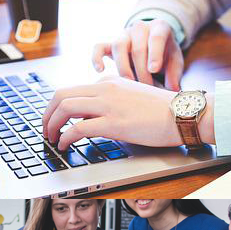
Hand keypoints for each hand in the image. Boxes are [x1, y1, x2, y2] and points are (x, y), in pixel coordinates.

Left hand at [43, 76, 198, 150]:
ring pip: (65, 108)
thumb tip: (89, 116)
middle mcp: (105, 89)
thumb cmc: (162, 110)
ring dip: (52, 125)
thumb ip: (110, 101)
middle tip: (46, 130)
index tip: (54, 120)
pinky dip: (65, 138)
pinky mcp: (114, 123)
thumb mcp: (130, 97)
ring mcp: (109, 105)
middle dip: (47, 114)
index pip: (72, 90)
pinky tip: (65, 146)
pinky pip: (78, 128)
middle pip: (61, 95)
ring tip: (52, 139)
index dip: (56, 107)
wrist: (185, 113)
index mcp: (108, 82)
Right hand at [92, 19, 183, 90]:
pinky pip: (98, 47)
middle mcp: (140, 28)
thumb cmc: (164, 55)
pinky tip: (100, 71)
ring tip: (129, 84)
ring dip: (123, 68)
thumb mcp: (174, 61)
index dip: (155, 54)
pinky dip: (96, 58)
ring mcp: (123, 35)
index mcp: (159, 28)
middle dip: (141, 70)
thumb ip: (174, 74)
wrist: (151, 46)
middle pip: (137, 47)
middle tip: (146, 88)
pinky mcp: (109, 44)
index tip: (154, 70)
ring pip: (118, 46)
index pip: (156, 38)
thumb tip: (172, 90)